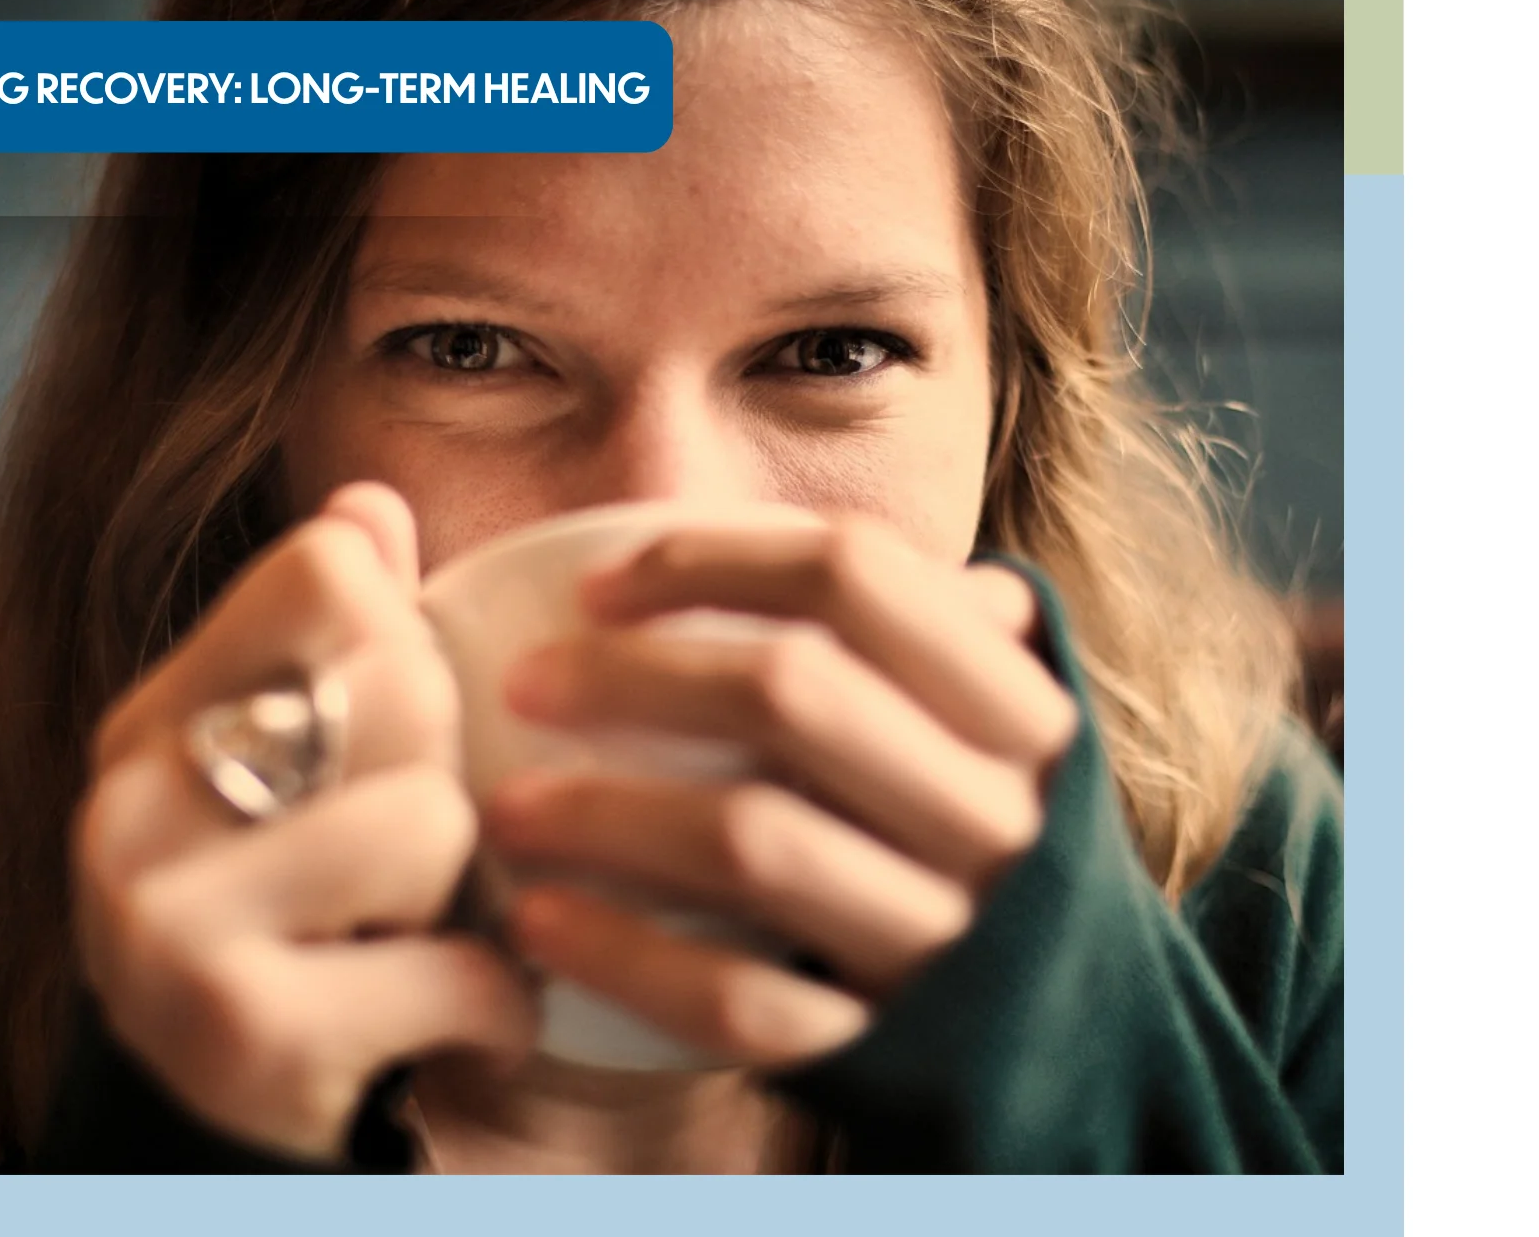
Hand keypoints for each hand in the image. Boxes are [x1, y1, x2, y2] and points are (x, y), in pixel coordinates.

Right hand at [72, 483, 537, 1160]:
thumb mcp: (297, 786)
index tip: (391, 741)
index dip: (408, 644)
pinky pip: (457, 966)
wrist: (213, 1155)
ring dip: (468, 902)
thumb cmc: (292, 944)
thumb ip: (330, 643)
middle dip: (446, 779)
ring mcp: (167, 922)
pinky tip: (448, 1028)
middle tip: (409, 867)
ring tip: (412, 943)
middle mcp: (132, 806)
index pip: (328, 569)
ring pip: (433, 818)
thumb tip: (370, 500)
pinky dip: (490, 1011)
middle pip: (400, 677)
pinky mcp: (241, 1031)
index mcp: (151, 722)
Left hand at [484, 516, 1077, 1065]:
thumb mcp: (989, 728)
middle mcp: (995, 814)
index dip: (709, 558)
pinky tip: (541, 922)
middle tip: (523, 684)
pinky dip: (627, 957)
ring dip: (605, 815)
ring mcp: (945, 938)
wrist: (1067, 1046)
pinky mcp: (884, 1045)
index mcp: (1017, 709)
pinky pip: (739, 1001)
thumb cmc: (976, 843)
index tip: (597, 586)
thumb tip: (763, 527)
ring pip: (753, 844)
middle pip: (790, 694)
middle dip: (631, 677)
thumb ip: (916, 627)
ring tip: (507, 807)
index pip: (855, 574)